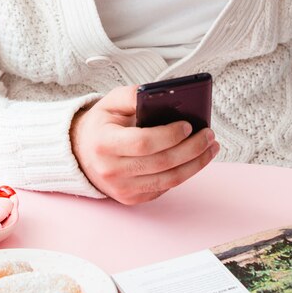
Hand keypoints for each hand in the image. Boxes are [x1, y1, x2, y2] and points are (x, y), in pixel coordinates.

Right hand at [70, 85, 219, 204]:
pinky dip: (184, 173)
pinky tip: (196, 159)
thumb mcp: (110, 102)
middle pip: (161, 163)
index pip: (143, 143)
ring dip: (195, 164)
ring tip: (211, 147)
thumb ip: (132, 95)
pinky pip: (165, 187)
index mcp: (104, 143)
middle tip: (209, 135)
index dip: (169, 135)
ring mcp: (122, 189)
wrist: (81, 153)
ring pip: (168, 180)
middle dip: (191, 149)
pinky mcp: (132, 198)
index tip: (188, 125)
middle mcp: (111, 170)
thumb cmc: (102, 124)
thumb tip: (159, 94)